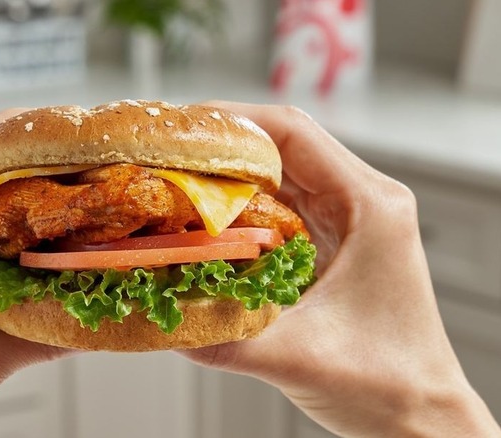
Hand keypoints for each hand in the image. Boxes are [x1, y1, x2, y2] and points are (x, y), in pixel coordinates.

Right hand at [178, 102, 500, 436]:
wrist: (418, 415)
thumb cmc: (388, 383)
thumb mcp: (300, 357)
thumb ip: (224, 338)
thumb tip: (157, 317)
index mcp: (370, 207)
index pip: (293, 135)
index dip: (231, 121)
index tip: (180, 128)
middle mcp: (361, 202)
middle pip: (281, 145)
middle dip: (219, 145)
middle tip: (163, 152)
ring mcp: (347, 221)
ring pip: (278, 174)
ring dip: (226, 174)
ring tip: (172, 178)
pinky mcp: (330, 243)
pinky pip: (278, 207)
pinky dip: (238, 206)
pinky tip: (203, 219)